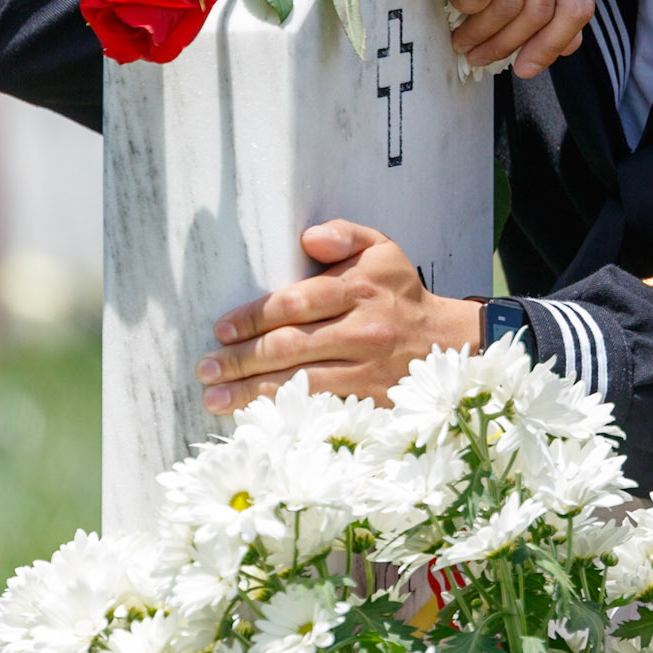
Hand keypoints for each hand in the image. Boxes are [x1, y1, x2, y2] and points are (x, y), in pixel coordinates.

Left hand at [195, 220, 481, 414]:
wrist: (447, 342)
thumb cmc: (399, 293)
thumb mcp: (381, 249)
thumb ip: (345, 235)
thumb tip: (309, 238)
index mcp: (359, 288)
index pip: (295, 303)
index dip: (253, 317)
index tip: (221, 330)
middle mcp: (363, 330)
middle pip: (290, 347)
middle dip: (241, 360)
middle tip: (205, 368)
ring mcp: (367, 371)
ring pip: (299, 383)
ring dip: (251, 393)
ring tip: (214, 398)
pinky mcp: (370, 402)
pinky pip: (320, 409)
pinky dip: (285, 415)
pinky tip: (255, 418)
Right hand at [336, 0, 594, 77]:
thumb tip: (569, 47)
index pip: (578, 2)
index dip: (553, 45)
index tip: (526, 68)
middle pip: (541, 9)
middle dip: (508, 45)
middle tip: (478, 56)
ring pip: (510, 2)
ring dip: (482, 33)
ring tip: (462, 38)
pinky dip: (466, 6)